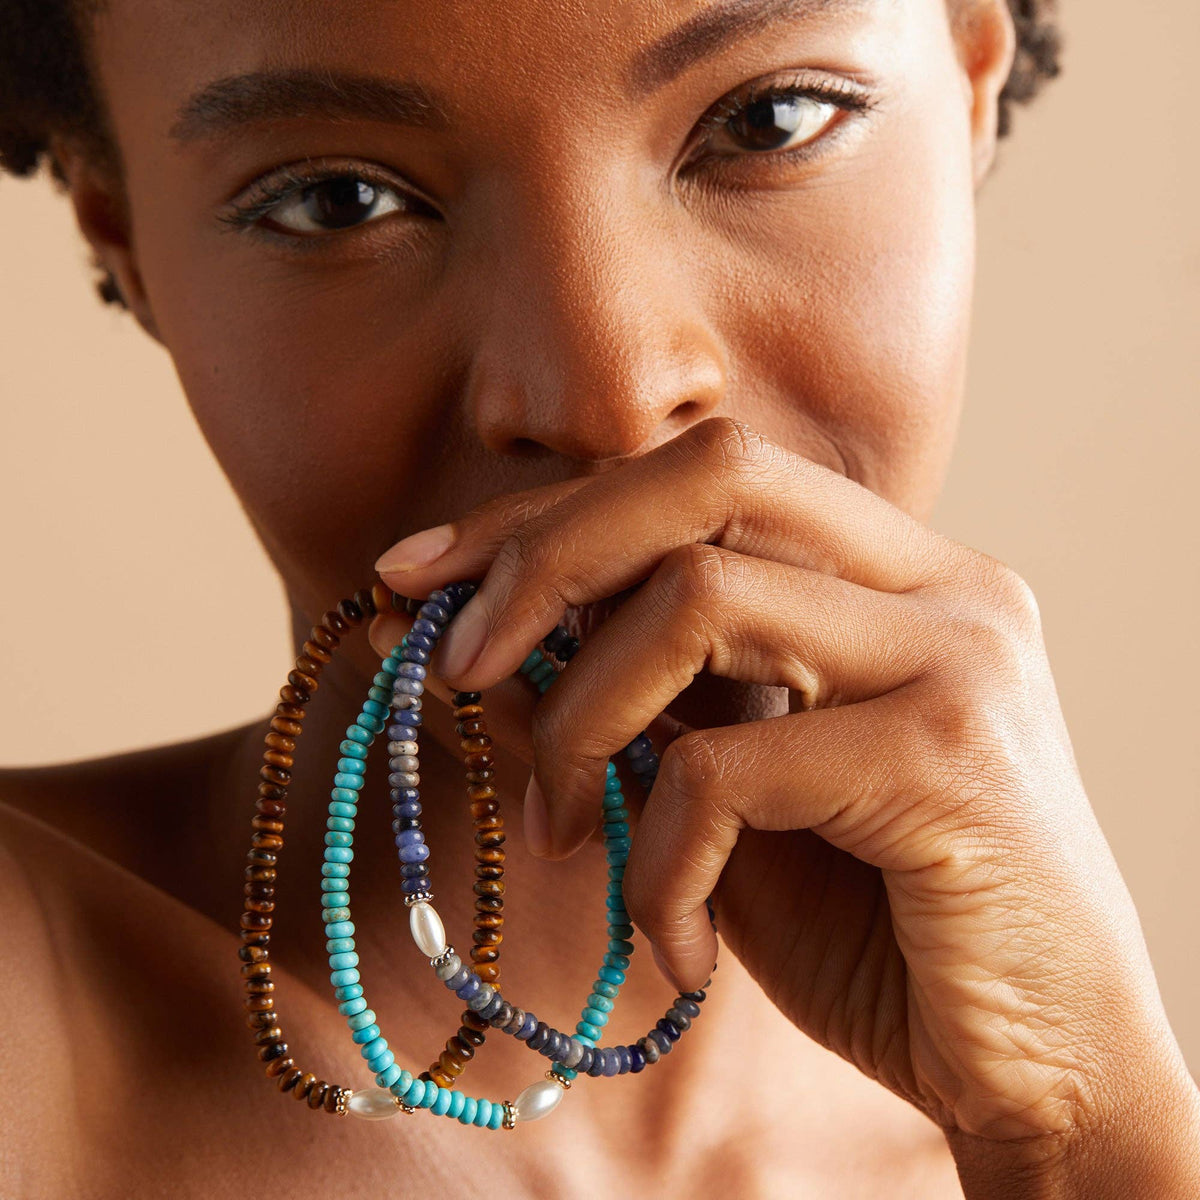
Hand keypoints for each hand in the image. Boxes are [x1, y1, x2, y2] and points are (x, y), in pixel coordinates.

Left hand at [372, 416, 1198, 1186]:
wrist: (1041, 1066)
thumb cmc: (878, 922)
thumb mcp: (732, 789)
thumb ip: (642, 697)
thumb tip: (482, 636)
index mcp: (894, 568)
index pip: (699, 474)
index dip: (546, 513)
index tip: (416, 575)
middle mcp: (938, 581)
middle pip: (706, 477)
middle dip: (545, 558)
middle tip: (455, 665)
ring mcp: (955, 657)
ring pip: (699, 602)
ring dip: (583, 721)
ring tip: (567, 830)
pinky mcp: (945, 761)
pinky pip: (724, 768)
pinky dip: (660, 861)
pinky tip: (680, 943)